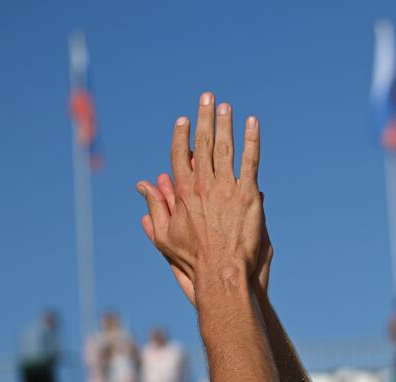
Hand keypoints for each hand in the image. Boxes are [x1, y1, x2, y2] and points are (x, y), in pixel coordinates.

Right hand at [137, 92, 262, 299]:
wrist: (221, 271)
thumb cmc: (192, 259)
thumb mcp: (164, 235)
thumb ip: (155, 206)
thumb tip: (142, 185)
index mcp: (183, 193)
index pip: (179, 155)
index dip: (181, 135)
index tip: (183, 120)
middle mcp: (203, 185)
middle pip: (203, 144)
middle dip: (204, 118)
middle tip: (207, 97)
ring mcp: (226, 188)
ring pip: (226, 148)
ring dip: (226, 123)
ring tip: (227, 106)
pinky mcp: (248, 194)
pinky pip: (250, 161)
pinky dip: (252, 141)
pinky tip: (253, 123)